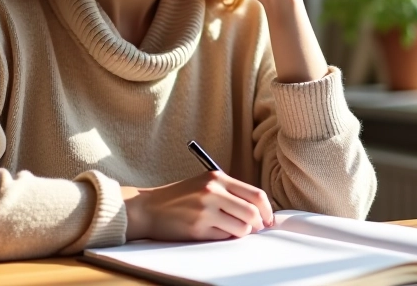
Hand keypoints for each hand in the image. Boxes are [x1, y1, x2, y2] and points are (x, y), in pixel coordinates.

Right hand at [121, 171, 274, 240]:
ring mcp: (205, 210)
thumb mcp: (204, 184)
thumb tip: (258, 210)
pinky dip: (224, 237)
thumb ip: (229, 192)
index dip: (267, 210)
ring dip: (241, 233)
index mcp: (217, 178)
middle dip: (258, 225)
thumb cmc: (178, 198)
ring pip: (242, 228)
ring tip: (231, 230)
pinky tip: (214, 232)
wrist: (148, 208)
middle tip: (255, 229)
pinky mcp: (198, 228)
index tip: (268, 218)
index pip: (256, 194)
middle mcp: (212, 191)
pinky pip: (224, 237)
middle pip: (252, 212)